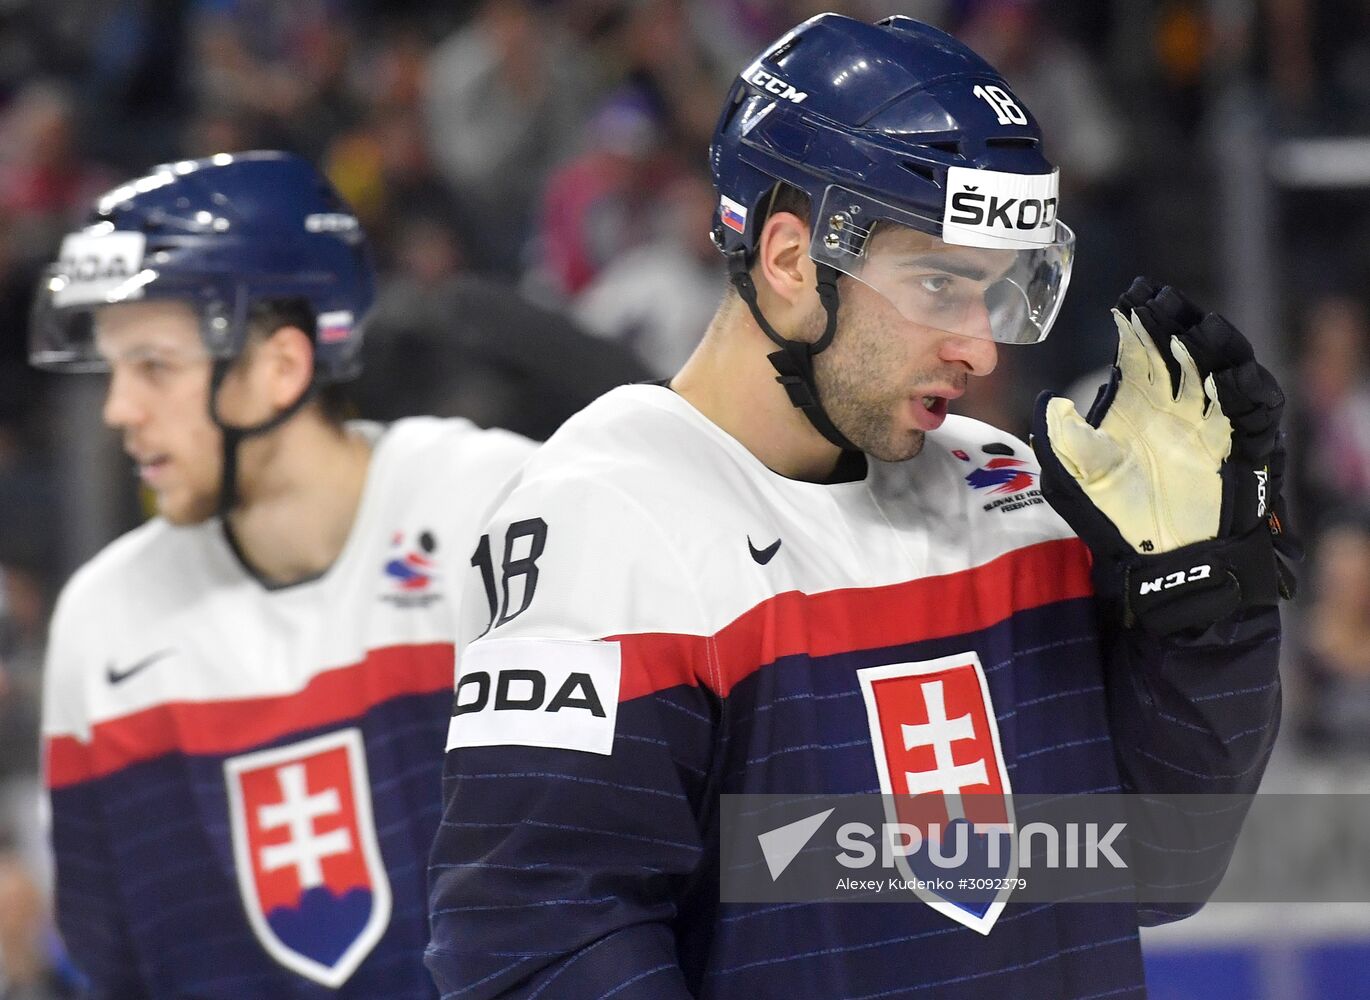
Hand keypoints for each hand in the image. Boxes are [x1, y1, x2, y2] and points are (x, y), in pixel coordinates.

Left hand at [1032, 279, 1295, 634]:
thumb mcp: (1073, 479)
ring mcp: (1212, 424)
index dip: (1136, 323)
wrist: (1160, 566)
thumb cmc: (1115, 521)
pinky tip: (1230, 377)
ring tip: (1196, 326)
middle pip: (1180, 349)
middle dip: (1172, 320)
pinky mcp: (1242, 449)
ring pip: (1221, 370)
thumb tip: (1045, 399)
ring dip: (1212, 346)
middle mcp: (1176, 406)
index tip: (1125, 298)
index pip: (1140, 352)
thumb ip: (1058, 440)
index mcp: (1137, 405)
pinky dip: (1246, 393)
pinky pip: (1253, 414)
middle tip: (1158, 296)